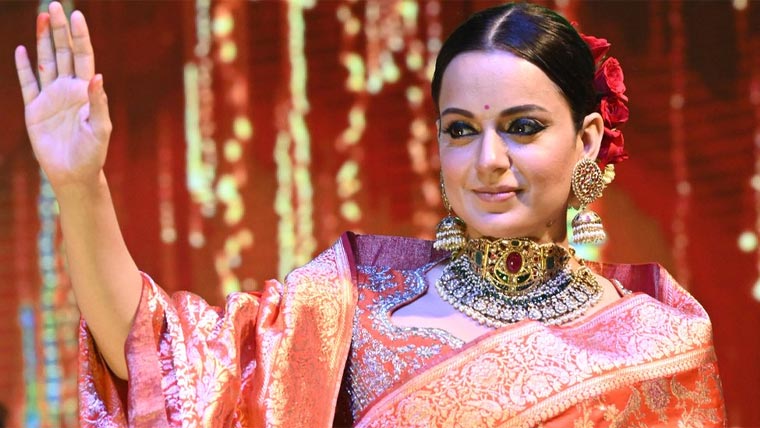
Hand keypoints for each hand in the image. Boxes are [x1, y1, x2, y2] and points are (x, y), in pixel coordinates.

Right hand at [15, 2, 110, 191]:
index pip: (84, 57)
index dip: (80, 36)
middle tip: (54, 6)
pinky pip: (27, 83)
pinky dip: (23, 67)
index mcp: (86, 91)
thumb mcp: (100, 128)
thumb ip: (98, 103)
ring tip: (41, 17)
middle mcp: (68, 89)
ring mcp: (51, 97)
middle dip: (59, 30)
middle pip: (63, 52)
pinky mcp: (34, 109)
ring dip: (42, 41)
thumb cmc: (93, 153)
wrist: (74, 174)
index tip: (77, 15)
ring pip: (46, 62)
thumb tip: (97, 76)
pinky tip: (20, 50)